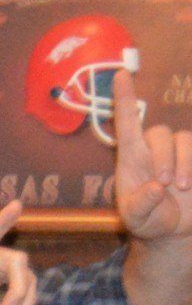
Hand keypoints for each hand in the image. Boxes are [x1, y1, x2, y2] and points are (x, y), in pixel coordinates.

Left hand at [114, 69, 191, 242]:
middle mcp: (154, 149)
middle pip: (161, 133)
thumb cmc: (148, 221)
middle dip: (165, 157)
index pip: (126, 123)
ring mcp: (179, 152)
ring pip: (185, 139)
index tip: (120, 74)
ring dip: (185, 163)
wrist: (173, 230)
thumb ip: (141, 205)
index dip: (123, 98)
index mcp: (131, 159)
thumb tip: (156, 187)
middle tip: (167, 184)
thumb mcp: (137, 220)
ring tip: (183, 188)